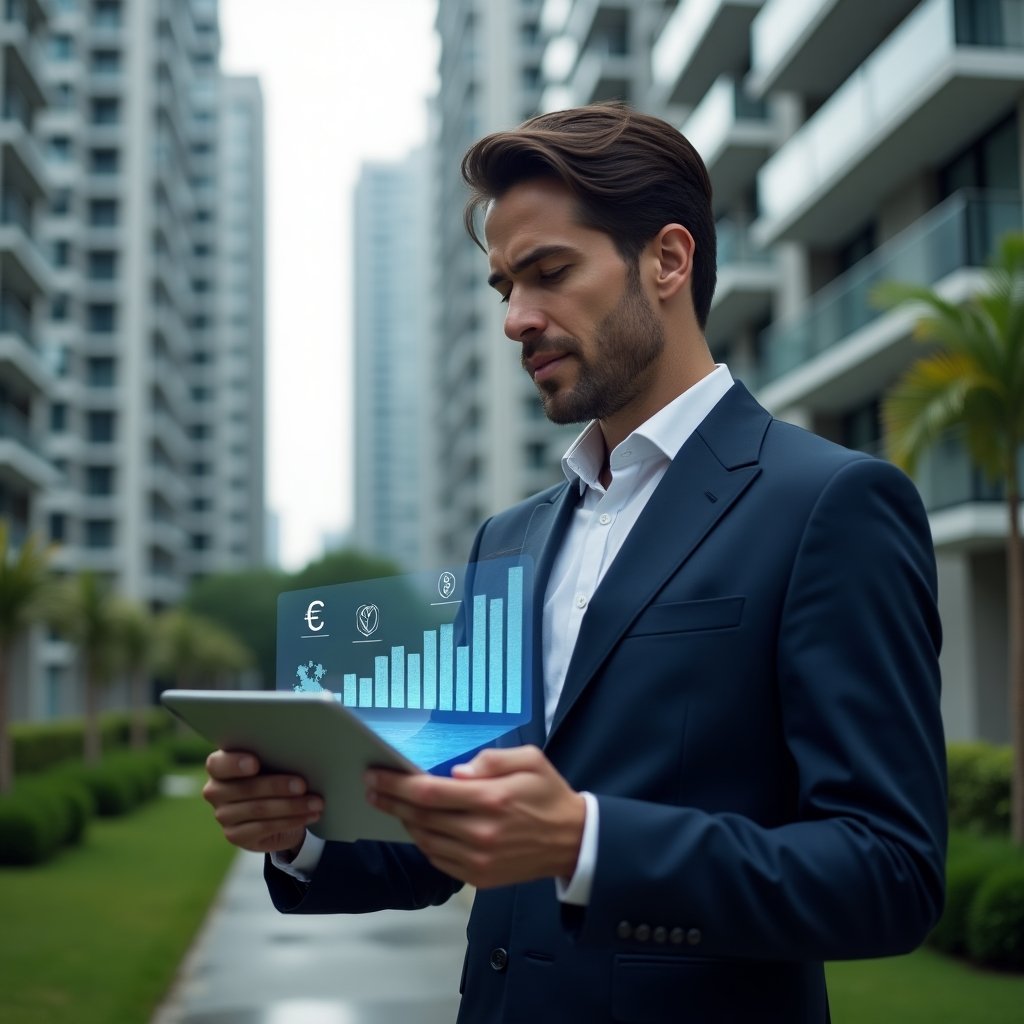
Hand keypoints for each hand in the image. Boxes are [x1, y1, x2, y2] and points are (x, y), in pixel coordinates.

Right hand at [202, 750, 322, 854]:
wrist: (276, 810)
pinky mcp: (235, 835)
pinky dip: (291, 820)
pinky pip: (265, 827)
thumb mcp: (272, 762)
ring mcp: (223, 816)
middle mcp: (215, 791)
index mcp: (219, 767)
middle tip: (302, 785)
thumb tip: (300, 751)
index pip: (217, 764)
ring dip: (292, 806)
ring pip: (258, 809)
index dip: (234, 764)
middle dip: (277, 786)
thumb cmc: (274, 774)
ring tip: (316, 802)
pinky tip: (309, 816)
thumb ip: (273, 756)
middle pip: (245, 788)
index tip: (255, 763)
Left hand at [365, 745, 585, 888]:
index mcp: (491, 800)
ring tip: (392, 804)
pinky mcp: (479, 877)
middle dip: (390, 800)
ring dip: (404, 821)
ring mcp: (478, 860)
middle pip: (420, 816)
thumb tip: (456, 772)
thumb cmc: (548, 794)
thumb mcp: (530, 760)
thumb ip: (492, 759)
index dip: (396, 784)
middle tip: (371, 787)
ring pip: (424, 839)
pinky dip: (422, 842)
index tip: (375, 774)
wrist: (572, 841)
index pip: (430, 792)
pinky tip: (418, 826)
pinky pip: (438, 859)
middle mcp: (481, 833)